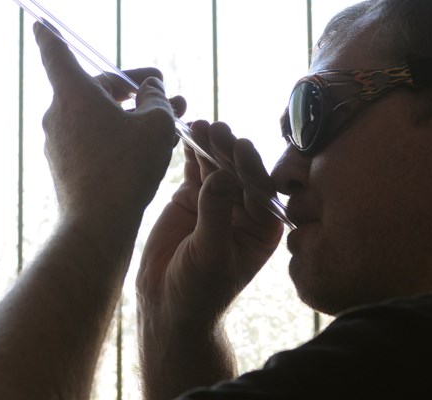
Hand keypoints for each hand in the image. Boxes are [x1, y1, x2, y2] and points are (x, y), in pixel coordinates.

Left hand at [34, 21, 185, 225]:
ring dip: (131, 117)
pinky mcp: (65, 166)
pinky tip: (148, 152)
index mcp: (73, 93)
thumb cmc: (126, 168)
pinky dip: (118, 139)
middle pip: (95, 88)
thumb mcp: (156, 125)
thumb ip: (156, 99)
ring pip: (98, 117)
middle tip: (169, 96)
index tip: (39, 22)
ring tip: (169, 127)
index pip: (56, 52)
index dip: (50, 35)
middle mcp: (59, 114)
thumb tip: (151, 91)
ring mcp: (58, 142)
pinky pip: (93, 141)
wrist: (97, 225)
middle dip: (134, 90)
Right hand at [137, 119, 283, 345]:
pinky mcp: (191, 196)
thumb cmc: (199, 291)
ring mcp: (217, 199)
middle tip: (218, 130)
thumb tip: (219, 176)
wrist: (169, 306)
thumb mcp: (211, 255)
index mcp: (262, 226)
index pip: (260, 190)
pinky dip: (189, 151)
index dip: (250, 167)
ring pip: (215, 166)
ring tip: (200, 125)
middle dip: (228, 151)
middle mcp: (244, 209)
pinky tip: (185, 133)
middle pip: (238, 172)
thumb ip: (215, 215)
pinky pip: (193, 169)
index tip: (240, 146)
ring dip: (209, 146)